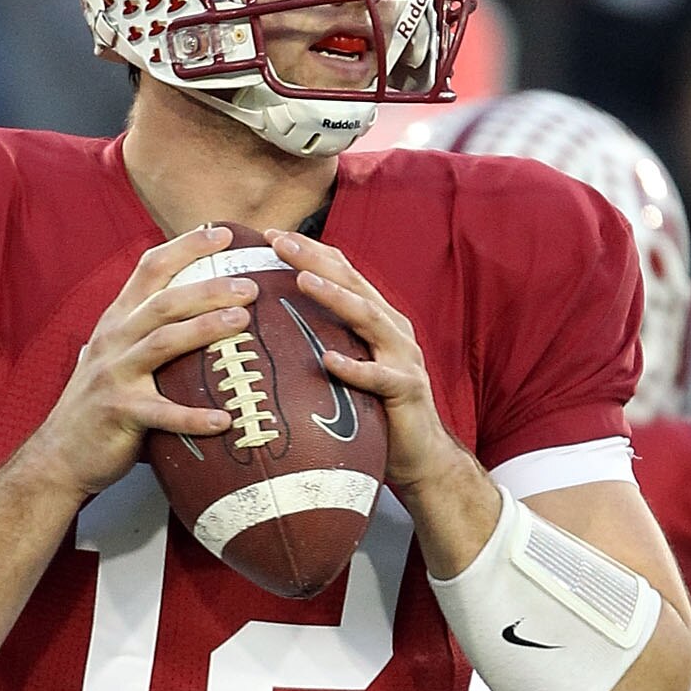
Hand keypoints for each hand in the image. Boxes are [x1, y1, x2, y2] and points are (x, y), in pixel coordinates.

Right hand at [27, 225, 243, 503]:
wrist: (60, 453)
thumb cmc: (101, 403)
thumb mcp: (118, 355)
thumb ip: (150, 332)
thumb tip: (202, 312)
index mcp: (117, 320)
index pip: (150, 269)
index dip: (186, 247)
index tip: (224, 234)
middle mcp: (114, 339)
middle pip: (164, 301)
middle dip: (209, 288)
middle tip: (251, 286)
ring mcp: (114, 375)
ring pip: (162, 342)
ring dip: (205, 329)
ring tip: (243, 322)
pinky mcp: (119, 413)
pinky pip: (162, 413)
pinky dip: (194, 416)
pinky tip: (224, 420)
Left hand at [268, 227, 460, 498]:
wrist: (420, 455)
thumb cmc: (374, 410)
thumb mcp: (347, 366)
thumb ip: (325, 340)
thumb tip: (271, 324)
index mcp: (377, 318)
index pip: (343, 272)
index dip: (310, 250)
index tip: (271, 235)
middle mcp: (392, 329)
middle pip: (353, 283)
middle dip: (315, 259)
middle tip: (279, 242)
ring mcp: (403, 357)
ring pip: (368, 318)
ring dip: (335, 297)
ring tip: (303, 281)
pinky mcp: (407, 390)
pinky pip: (378, 377)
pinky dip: (354, 368)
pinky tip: (328, 361)